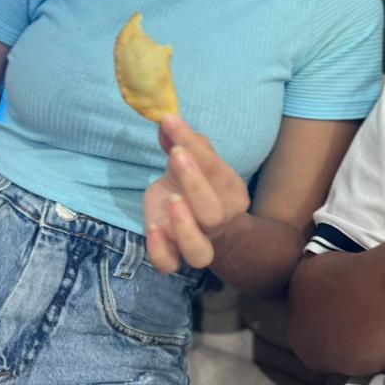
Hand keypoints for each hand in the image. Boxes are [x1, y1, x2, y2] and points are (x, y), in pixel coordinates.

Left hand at [144, 116, 249, 273]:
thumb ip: (181, 140)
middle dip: (195, 182)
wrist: (202, 221)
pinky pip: (169, 265)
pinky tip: (153, 225)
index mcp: (231, 192)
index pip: (216, 169)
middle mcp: (219, 222)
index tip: (170, 121)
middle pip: (213, 213)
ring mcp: (197, 243)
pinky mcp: (173, 255)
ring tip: (171, 200)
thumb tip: (165, 119)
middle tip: (176, 153)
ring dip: (184, 226)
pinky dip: (159, 250)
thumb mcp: (191, 158)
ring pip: (199, 252)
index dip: (194, 144)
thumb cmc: (195, 180)